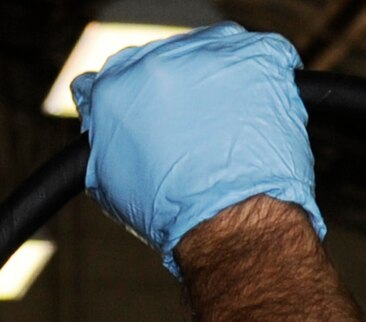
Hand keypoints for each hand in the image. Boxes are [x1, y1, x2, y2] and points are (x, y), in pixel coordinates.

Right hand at [71, 24, 325, 276]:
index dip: (137, 102)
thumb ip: (102, 136)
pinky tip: (260, 116)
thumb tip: (101, 122)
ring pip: (211, 56)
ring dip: (219, 84)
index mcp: (116, 88)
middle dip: (178, 93)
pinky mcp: (257, 59)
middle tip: (198, 136)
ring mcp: (208, 56)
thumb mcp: (110, 182)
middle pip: (165, 64)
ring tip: (231, 132)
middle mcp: (157, 62)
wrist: (231, 222)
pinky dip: (264, 80)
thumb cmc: (174, 215)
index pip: (117, 76)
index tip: (155, 120)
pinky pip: (263, 55)